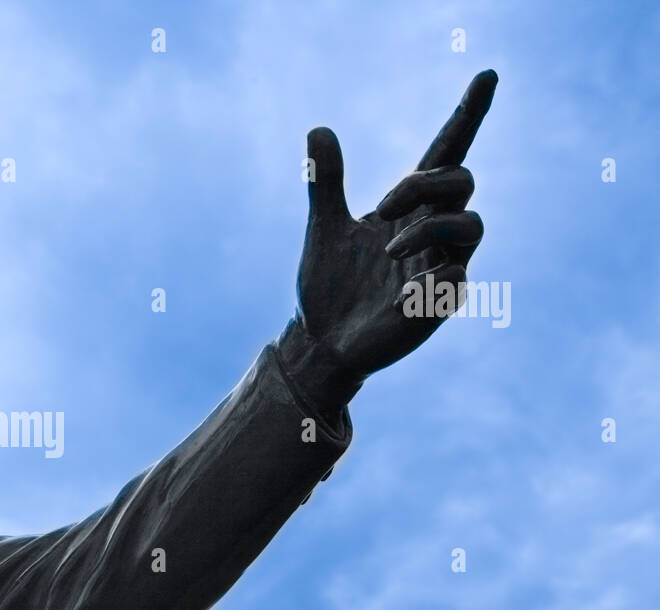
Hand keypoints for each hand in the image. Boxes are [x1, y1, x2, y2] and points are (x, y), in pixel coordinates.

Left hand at [296, 70, 497, 377]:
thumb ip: (326, 182)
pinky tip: (397, 296)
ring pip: (472, 226)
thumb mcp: (325, 227)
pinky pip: (458, 280)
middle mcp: (433, 232)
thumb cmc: (329, 285)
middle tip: (380, 207)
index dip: (467, 115)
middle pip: (462, 181)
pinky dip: (428, 278)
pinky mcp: (440, 305)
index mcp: (410, 209)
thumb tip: (318, 128)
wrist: (319, 338)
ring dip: (428, 227)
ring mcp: (441, 266)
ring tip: (387, 250)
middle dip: (424, 184)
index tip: (487, 74)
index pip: (447, 154)